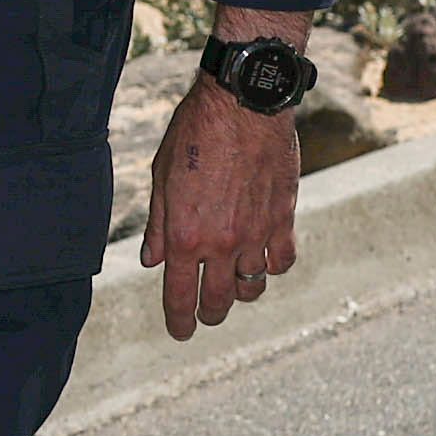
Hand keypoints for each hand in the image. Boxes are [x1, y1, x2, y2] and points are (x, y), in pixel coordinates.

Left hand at [140, 80, 300, 338]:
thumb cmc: (195, 133)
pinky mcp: (284, 218)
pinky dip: (272, 266)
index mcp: (186, 236)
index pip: (180, 297)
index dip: (179, 321)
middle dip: (209, 315)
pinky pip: (282, 260)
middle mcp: (222, 243)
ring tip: (234, 285)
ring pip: (253, 286)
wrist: (244, 103)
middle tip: (206, 316)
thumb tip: (152, 261)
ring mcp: (256, 233)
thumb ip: (159, 226)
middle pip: (219, 301)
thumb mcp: (162, 177)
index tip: (180, 332)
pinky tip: (263, 259)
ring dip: (241, 292)